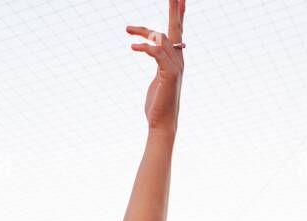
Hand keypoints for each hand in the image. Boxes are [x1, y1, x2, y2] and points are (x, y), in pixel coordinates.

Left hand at [127, 0, 185, 131]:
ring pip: (162, 39)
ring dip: (143, 32)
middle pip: (176, 29)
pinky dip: (145, 47)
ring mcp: (175, 67)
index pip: (177, 32)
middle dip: (174, 10)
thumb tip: (155, 51)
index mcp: (176, 59)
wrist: (162, 123)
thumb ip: (159, 63)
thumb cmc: (157, 104)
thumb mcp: (158, 79)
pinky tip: (132, 46)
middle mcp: (179, 60)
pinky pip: (156, 53)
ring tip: (127, 29)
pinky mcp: (168, 74)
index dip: (177, 15)